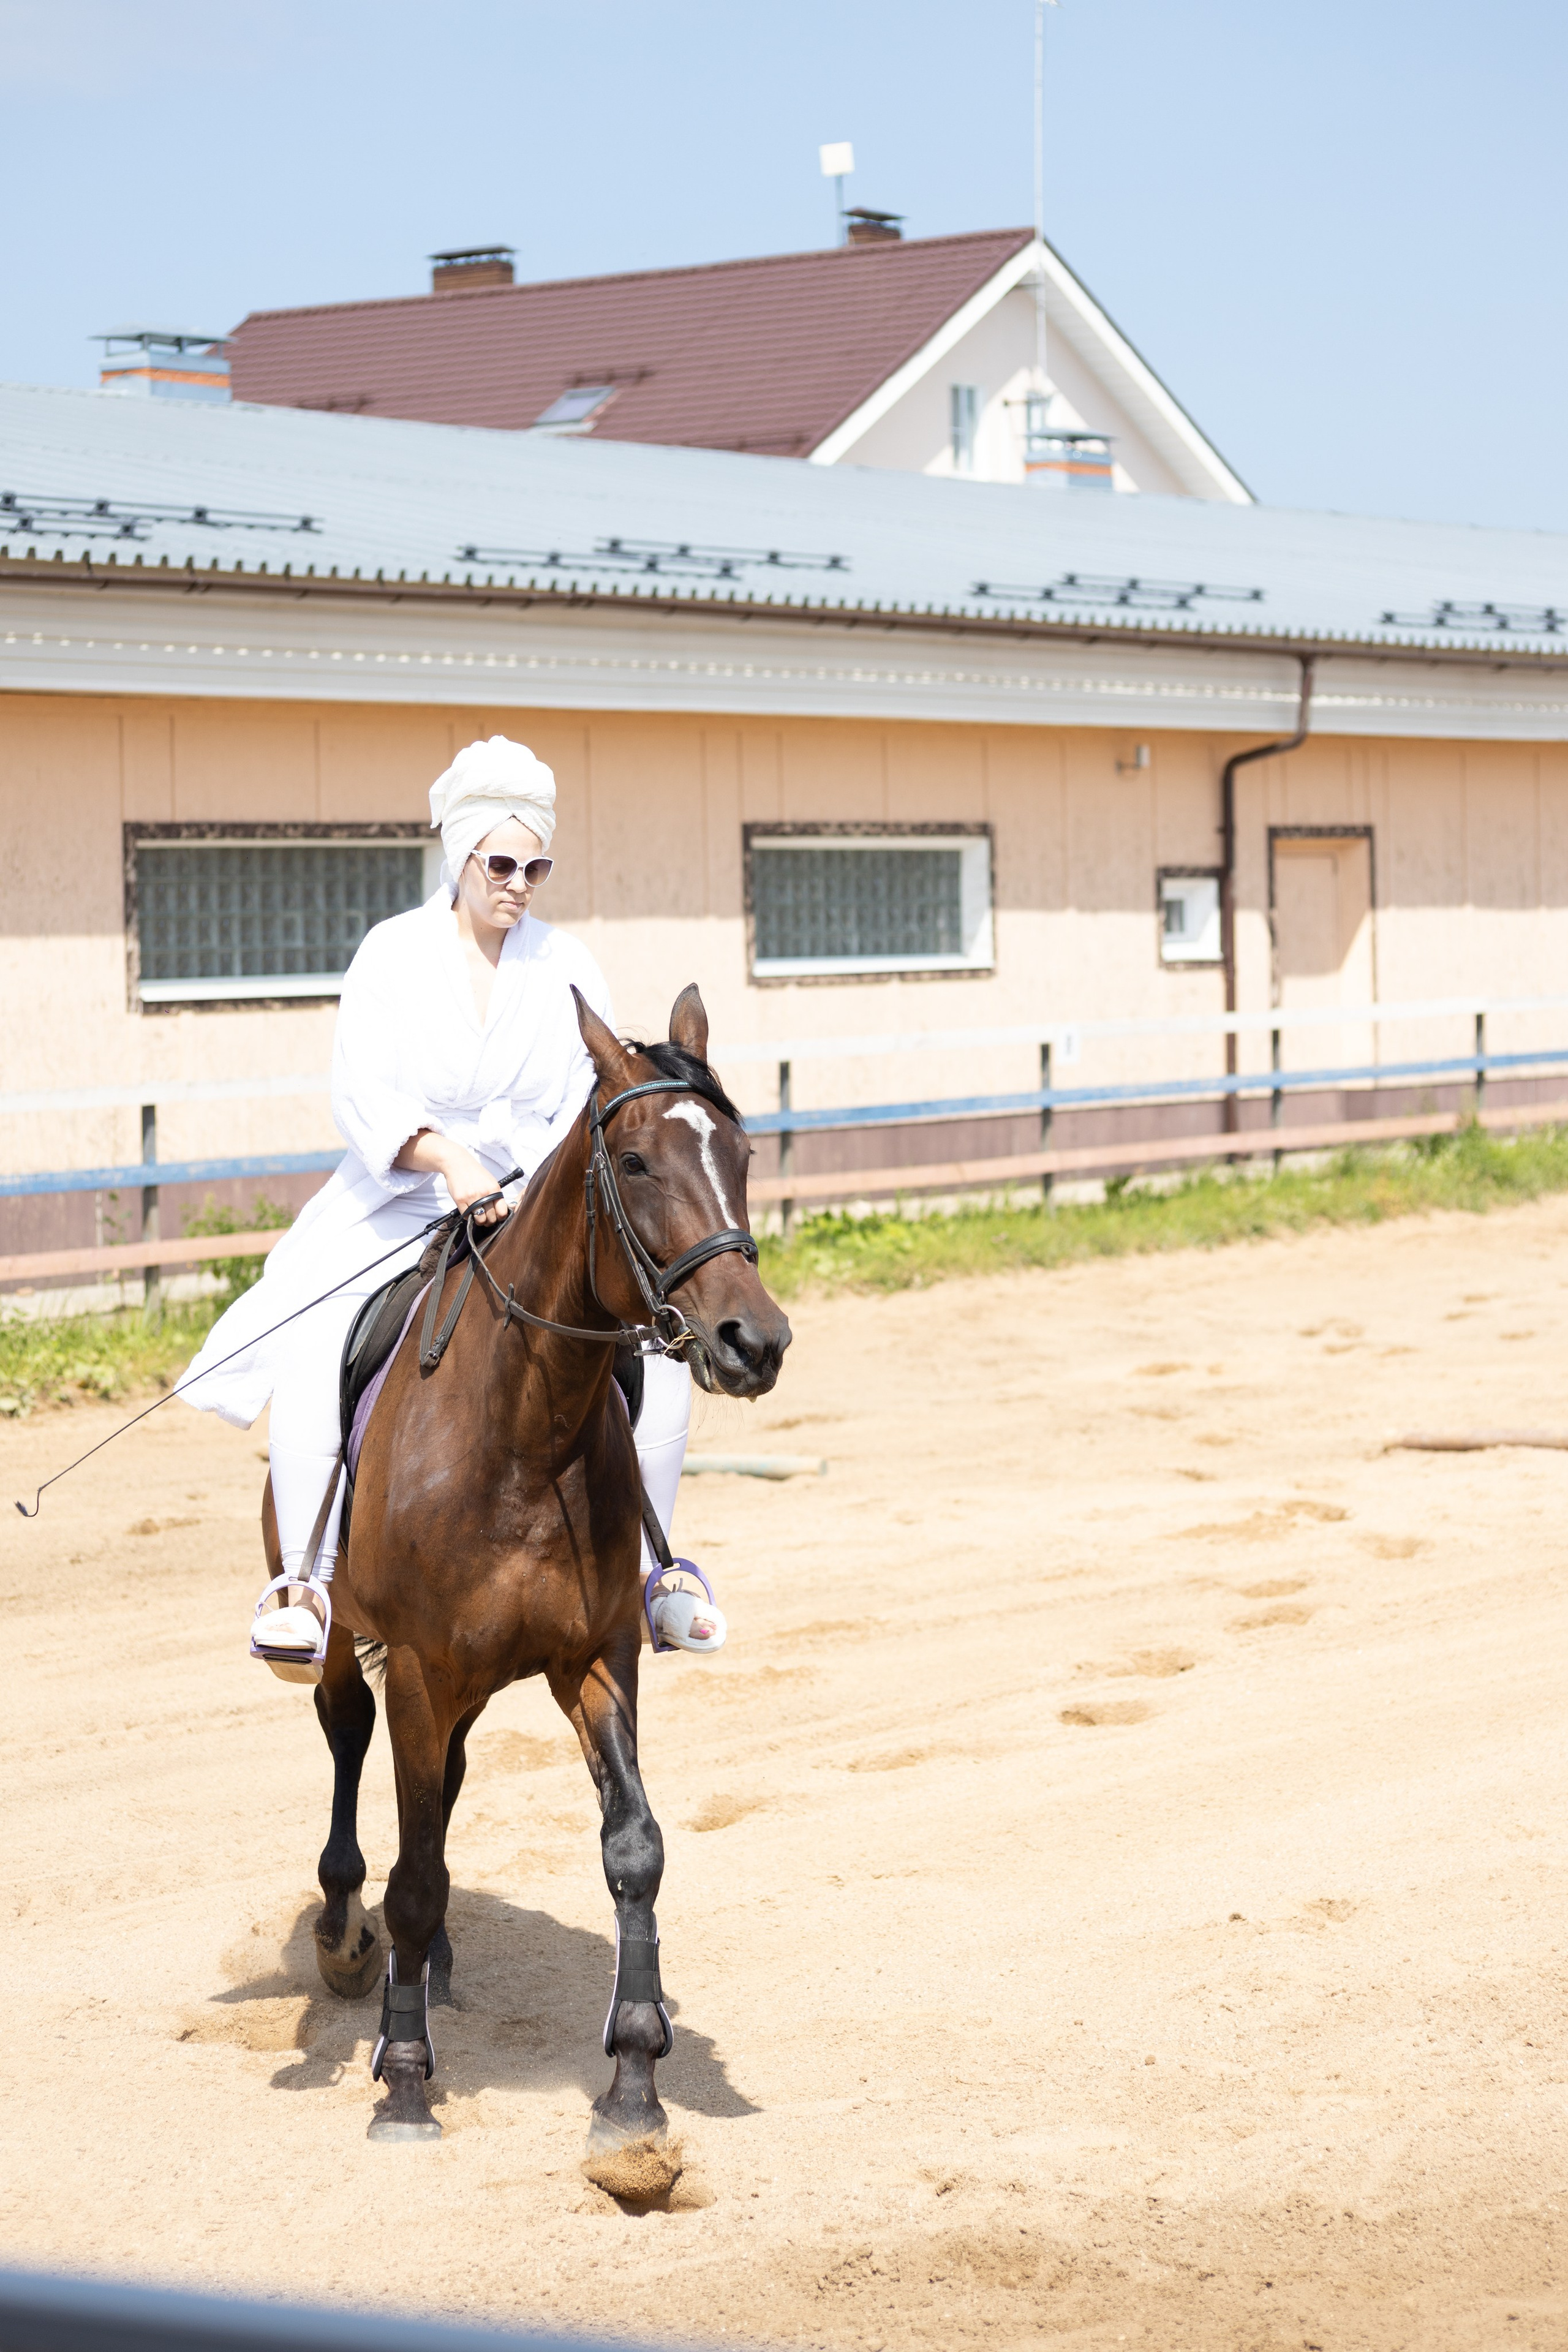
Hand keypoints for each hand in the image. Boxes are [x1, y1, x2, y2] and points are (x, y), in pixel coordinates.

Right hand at [394, 1132, 511, 1224]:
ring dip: (479, 1221)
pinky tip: (469, 1210)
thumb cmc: (475, 1173)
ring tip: (478, 1217)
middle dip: (489, 1221)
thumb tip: (502, 1211)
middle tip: (486, 1218)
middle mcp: (484, 1194)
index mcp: (494, 1189)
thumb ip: (496, 1195)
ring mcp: (471, 1197)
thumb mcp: (490, 1181)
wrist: (457, 1163)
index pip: (502, 1211)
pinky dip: (468, 1216)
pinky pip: (466, 1216)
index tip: (497, 1217)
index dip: (500, 1217)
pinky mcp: (460, 1200)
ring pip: (480, 1219)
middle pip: (491, 1218)